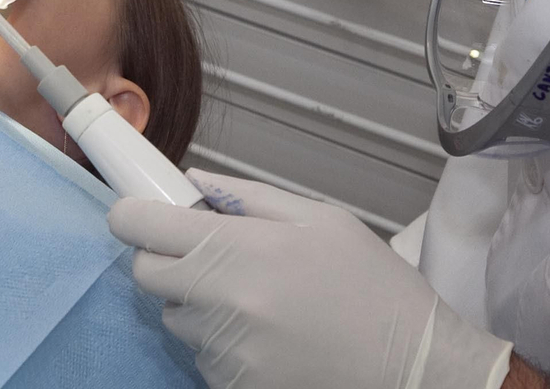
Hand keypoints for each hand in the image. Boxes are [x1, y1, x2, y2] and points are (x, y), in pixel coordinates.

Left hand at [108, 169, 512, 388]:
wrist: (416, 370)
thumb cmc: (373, 287)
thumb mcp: (320, 220)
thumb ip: (247, 197)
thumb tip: (194, 181)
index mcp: (237, 250)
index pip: (140, 227)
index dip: (133, 215)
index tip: (142, 214)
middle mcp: (219, 304)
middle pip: (146, 275)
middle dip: (165, 259)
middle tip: (208, 256)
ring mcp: (222, 352)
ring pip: (176, 317)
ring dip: (196, 304)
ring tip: (256, 300)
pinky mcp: (231, 386)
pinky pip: (202, 355)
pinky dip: (221, 342)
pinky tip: (268, 336)